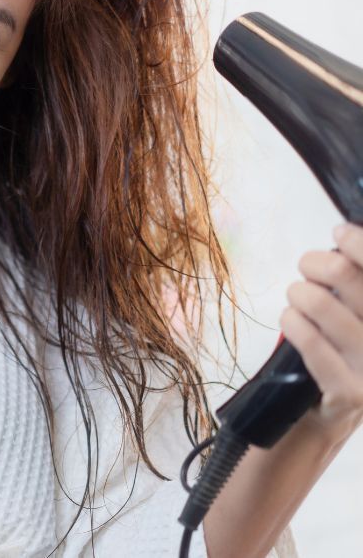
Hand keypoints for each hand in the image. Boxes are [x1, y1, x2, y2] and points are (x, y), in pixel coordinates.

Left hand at [282, 222, 362, 442]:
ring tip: (298, 301)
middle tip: (308, 271)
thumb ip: (356, 283)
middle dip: (316, 264)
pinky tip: (291, 321)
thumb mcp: (358, 313)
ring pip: (320, 303)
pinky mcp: (351, 392)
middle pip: (347, 275)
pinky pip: (309, 340)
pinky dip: (291, 322)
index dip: (359, 243)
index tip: (340, 232)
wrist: (332, 415)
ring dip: (298, 294)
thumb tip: (346, 236)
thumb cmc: (345, 350)